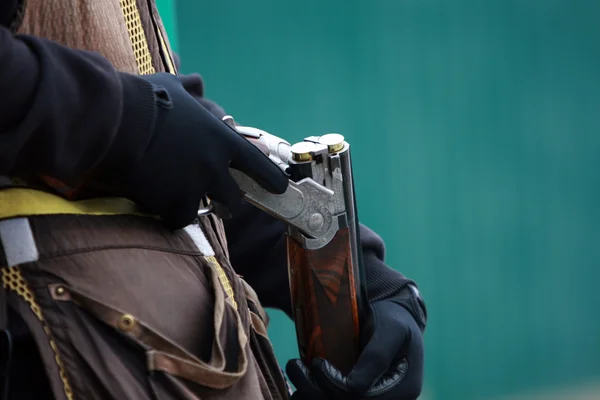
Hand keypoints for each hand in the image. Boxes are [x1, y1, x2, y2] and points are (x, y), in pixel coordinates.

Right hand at [103, 72, 288, 229]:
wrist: (115, 119)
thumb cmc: (144, 98)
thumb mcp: (172, 85)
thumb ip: (191, 88)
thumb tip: (198, 82)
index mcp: (222, 139)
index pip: (259, 165)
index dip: (271, 179)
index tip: (279, 188)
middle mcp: (214, 166)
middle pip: (236, 198)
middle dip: (229, 202)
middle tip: (220, 202)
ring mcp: (194, 186)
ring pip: (206, 210)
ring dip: (195, 207)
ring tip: (181, 202)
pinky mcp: (171, 202)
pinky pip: (177, 219)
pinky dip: (170, 215)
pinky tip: (160, 205)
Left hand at [286, 296, 424, 399]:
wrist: (394, 317)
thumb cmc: (394, 319)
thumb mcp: (392, 330)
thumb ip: (377, 356)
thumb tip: (352, 386)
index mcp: (402, 391)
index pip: (360, 398)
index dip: (334, 385)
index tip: (317, 364)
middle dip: (315, 391)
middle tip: (294, 367)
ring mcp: (370, 398)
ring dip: (310, 394)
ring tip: (294, 373)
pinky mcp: (355, 394)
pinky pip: (333, 399)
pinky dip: (314, 394)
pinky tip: (300, 384)